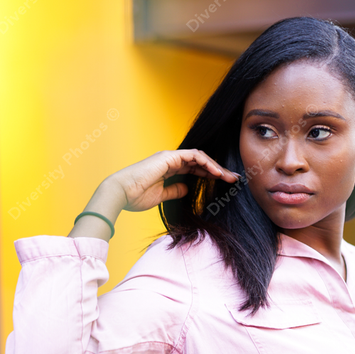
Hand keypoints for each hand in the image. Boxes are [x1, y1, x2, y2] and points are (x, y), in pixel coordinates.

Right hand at [104, 149, 239, 212]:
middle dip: (218, 170)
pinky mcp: (169, 157)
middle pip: (200, 162)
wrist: (120, 194)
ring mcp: (170, 157)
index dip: (211, 175)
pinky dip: (206, 163)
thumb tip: (187, 189)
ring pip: (200, 157)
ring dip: (216, 166)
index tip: (225, 183)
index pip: (195, 169)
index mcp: (168, 169)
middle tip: (234, 178)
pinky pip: (193, 156)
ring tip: (229, 177)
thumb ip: (175, 190)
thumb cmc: (135, 197)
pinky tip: (217, 173)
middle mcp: (170, 160)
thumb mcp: (161, 196)